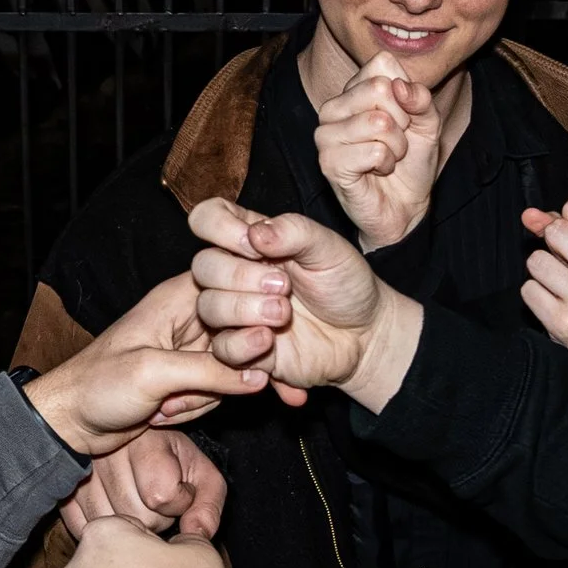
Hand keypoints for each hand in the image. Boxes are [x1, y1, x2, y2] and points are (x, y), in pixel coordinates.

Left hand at [20, 273, 268, 454]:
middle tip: (185, 388)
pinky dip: (196, 407)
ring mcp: (194, 351)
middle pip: (244, 334)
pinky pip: (221, 392)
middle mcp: (190, 320)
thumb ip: (211, 371)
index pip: (236, 287)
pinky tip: (163, 411)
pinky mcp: (193, 379)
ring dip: (203, 396)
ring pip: (236, 370)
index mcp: (178, 298)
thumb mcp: (154, 373)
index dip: (253, 312)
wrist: (73, 421)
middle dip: (225, 370)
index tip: (261, 339)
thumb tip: (260, 375)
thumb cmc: (98, 385)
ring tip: (163, 402)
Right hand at [58, 428, 226, 538]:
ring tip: (137, 505)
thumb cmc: (169, 460)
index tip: (179, 489)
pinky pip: (84, 530)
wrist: (130, 441)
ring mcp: (81, 476)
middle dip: (157, 519)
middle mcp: (107, 455)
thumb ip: (209, 502)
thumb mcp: (200, 472)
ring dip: (131, 527)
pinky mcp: (64, 494)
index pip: (162, 497)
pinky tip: (115, 513)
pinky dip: (105, 531)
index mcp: (144, 442)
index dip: (179, 502)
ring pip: (113, 528)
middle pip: (139, 518)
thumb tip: (197, 535)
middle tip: (157, 500)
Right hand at [187, 197, 423, 411]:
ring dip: (244, 309)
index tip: (255, 245)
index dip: (219, 228)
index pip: (208, 218)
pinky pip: (221, 347)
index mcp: (252, 239)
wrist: (364, 336)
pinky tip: (269, 341)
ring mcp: (236, 312)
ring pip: (208, 307)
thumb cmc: (345, 284)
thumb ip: (293, 231)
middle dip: (240, 276)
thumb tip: (255, 233)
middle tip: (284, 286)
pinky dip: (243, 344)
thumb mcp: (329, 248)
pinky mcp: (242, 349)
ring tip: (283, 314)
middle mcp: (236, 273)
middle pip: (203, 266)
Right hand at [313, 52, 442, 250]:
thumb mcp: (427, 123)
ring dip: (396, 146)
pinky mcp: (328, 162)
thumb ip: (420, 98)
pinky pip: (374, 151)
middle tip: (396, 142)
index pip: (382, 64)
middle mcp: (333, 107)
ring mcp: (326, 134)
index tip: (404, 118)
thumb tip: (400, 86)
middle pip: (379, 88)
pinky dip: (385, 164)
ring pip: (378, 122)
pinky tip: (376, 171)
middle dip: (402, 121)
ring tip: (387, 158)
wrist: (404, 206)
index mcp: (353, 90)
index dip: (405, 93)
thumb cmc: (411, 162)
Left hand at [521, 198, 567, 352]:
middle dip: (552, 243)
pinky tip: (553, 302)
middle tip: (564, 262)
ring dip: (541, 271)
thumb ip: (565, 226)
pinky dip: (536, 294)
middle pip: (556, 231)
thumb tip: (528, 215)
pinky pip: (528, 290)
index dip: (565, 220)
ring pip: (536, 261)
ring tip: (559, 283)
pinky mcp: (564, 322)